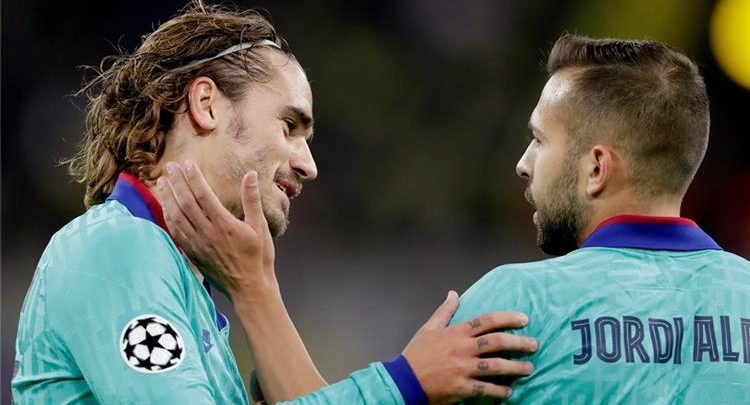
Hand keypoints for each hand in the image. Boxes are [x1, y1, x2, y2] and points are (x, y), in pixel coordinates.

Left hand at [156, 160, 276, 301]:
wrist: (250, 288)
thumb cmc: (259, 257)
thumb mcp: (260, 227)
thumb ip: (252, 200)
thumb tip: (250, 174)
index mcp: (226, 226)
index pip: (204, 196)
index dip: (194, 178)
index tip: (188, 163)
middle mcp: (208, 234)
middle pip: (186, 203)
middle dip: (177, 183)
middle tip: (170, 166)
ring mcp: (198, 245)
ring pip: (176, 217)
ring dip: (168, 198)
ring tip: (162, 182)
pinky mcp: (193, 254)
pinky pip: (175, 233)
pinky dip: (168, 217)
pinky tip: (165, 207)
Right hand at [403, 292, 535, 403]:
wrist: (404, 380)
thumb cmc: (416, 354)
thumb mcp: (428, 328)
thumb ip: (444, 311)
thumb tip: (453, 293)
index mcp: (456, 332)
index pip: (486, 320)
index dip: (507, 318)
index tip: (524, 319)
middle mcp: (462, 348)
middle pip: (497, 342)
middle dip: (519, 342)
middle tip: (534, 345)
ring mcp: (463, 368)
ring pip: (496, 366)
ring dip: (516, 367)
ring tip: (529, 368)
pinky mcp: (461, 387)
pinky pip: (486, 389)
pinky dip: (500, 391)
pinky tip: (509, 392)